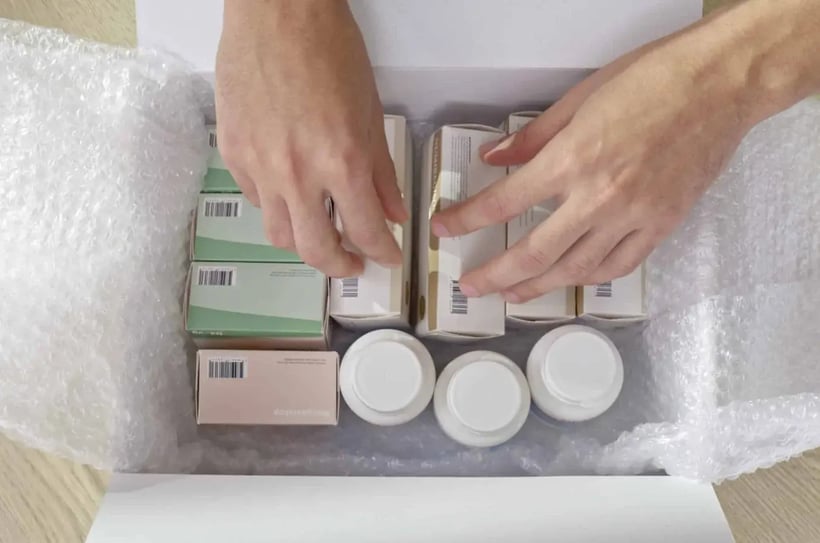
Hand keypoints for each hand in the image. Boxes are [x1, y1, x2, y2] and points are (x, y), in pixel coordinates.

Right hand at [215, 1, 406, 277]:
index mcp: (341, 162)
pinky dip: (277, 206)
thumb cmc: (329, 51)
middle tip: (352, 263)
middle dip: (340, 266)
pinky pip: (255, 199)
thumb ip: (381, 171)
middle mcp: (298, 175)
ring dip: (304, 242)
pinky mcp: (233, 154)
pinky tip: (290, 191)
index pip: (366, 231)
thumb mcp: (370, 113)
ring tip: (319, 232)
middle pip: (315, 250)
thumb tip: (392, 212)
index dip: (382, 252)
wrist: (276, 14)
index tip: (387, 257)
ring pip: (279, 234)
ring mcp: (260, 167)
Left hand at [431, 18, 756, 302]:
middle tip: (471, 285)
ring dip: (537, 286)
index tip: (445, 229)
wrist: (722, 84)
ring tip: (512, 294)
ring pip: (575, 269)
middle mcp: (599, 196)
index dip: (467, 220)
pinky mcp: (662, 225)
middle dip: (495, 274)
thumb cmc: (654, 79)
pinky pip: (618, 265)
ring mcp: (633, 216)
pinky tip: (569, 279)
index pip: (504, 202)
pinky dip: (588, 278)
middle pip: (534, 252)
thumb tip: (495, 157)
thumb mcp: (580, 98)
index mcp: (573, 158)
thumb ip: (533, 137)